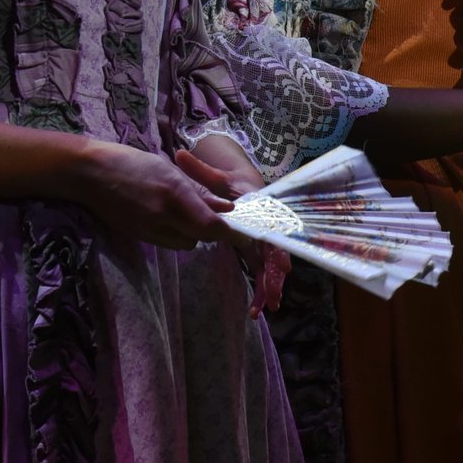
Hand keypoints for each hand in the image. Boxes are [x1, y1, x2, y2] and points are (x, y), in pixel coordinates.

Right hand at [71, 140, 232, 250]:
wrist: (90, 174)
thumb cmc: (130, 162)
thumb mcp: (168, 168)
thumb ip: (198, 190)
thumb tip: (226, 208)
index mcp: (174, 194)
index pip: (211, 226)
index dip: (227, 229)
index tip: (233, 223)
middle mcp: (164, 216)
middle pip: (201, 238)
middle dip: (210, 229)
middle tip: (208, 213)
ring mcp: (149, 230)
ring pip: (185, 243)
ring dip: (191, 232)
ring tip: (182, 212)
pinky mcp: (139, 238)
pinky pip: (168, 242)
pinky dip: (174, 233)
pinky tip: (164, 215)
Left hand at [175, 149, 289, 313]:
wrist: (243, 185)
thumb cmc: (232, 182)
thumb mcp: (217, 176)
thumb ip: (200, 169)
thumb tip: (179, 154)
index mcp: (260, 211)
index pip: (272, 232)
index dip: (279, 251)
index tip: (282, 268)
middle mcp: (266, 228)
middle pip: (275, 256)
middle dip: (275, 278)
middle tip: (273, 299)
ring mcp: (263, 242)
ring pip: (271, 268)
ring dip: (270, 288)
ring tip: (263, 309)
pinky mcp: (257, 251)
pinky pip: (262, 271)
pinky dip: (262, 288)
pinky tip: (257, 308)